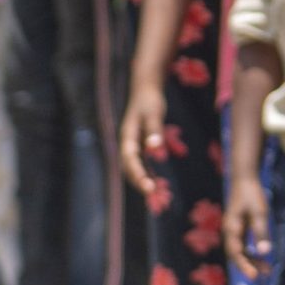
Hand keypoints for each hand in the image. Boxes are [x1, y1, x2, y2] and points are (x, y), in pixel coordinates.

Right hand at [120, 84, 170, 203]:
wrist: (145, 89)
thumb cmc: (149, 99)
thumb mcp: (154, 112)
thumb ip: (154, 130)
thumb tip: (155, 148)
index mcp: (127, 136)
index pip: (130, 159)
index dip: (138, 174)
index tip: (148, 187)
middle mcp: (127, 143)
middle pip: (129, 167)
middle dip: (139, 182)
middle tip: (153, 196)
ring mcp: (132, 145)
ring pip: (134, 168)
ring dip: (143, 181)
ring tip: (155, 196)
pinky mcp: (139, 145)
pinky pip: (141, 164)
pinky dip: (147, 174)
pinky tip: (156, 184)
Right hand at [224, 173, 273, 278]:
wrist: (244, 178)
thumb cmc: (251, 194)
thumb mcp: (259, 212)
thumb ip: (261, 232)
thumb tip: (265, 252)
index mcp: (231, 228)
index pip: (236, 252)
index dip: (244, 266)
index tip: (253, 276)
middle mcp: (230, 232)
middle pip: (237, 255)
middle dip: (249, 266)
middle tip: (264, 274)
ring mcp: (234, 231)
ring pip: (240, 251)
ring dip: (252, 260)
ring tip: (267, 270)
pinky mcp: (239, 228)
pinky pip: (243, 245)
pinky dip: (252, 252)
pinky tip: (263, 257)